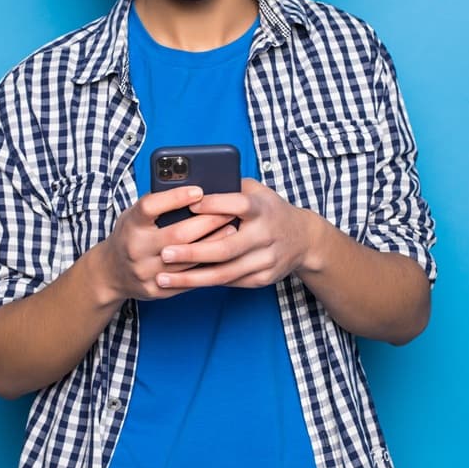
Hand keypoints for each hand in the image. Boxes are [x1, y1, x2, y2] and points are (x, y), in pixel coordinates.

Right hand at [96, 186, 237, 302]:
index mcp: (131, 225)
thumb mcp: (134, 215)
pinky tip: (221, 253)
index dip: (175, 197)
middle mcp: (136, 249)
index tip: (199, 190)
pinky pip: (188, 279)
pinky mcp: (157, 291)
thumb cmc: (130, 235)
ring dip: (214, 243)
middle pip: (178, 234)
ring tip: (232, 229)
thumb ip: (158, 205)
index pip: (150, 207)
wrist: (111, 273)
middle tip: (229, 210)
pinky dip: (207, 264)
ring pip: (188, 259)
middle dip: (208, 221)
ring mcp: (146, 272)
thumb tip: (194, 191)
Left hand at [153, 178, 318, 289]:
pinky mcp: (264, 278)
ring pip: (225, 273)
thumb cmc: (270, 210)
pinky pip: (231, 283)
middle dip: (192, 252)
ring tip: (163, 277)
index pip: (237, 205)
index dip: (213, 205)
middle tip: (164, 253)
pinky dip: (205, 283)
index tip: (188, 205)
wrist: (304, 240)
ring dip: (191, 277)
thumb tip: (193, 184)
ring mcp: (266, 260)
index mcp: (263, 208)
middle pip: (226, 247)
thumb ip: (230, 187)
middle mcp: (266, 235)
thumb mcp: (257, 191)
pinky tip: (183, 282)